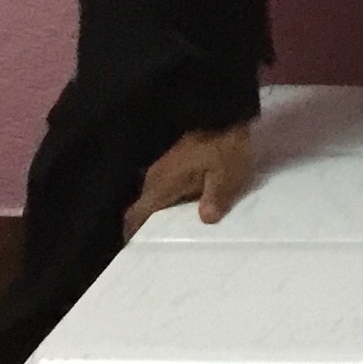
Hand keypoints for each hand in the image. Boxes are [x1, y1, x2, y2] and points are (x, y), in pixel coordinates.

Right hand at [122, 124, 253, 239]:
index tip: (135, 249)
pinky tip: (187, 208)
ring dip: (161, 212)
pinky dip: (171, 200)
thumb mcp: (226, 175)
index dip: (132, 232)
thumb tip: (205, 220)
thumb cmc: (226, 147)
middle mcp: (156, 176)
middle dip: (148, 226)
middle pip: (144, 207)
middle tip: (160, 246)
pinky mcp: (176, 160)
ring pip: (155, 196)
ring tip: (175, 231)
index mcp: (162, 183)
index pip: (136, 213)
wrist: (230, 114)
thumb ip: (215, 198)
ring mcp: (165, 166)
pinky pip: (166, 187)